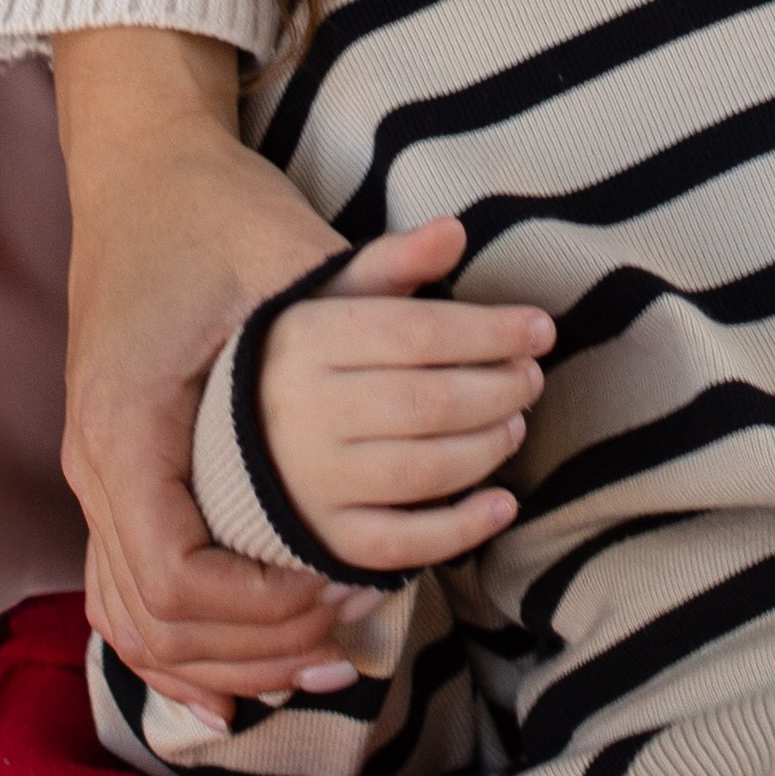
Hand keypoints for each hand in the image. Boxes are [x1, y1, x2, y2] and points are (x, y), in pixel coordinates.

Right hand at [56, 28, 360, 725]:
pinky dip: (196, 630)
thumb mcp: (279, 239)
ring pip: (143, 615)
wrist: (138, 165)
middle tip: (349, 631)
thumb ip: (360, 270)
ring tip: (322, 654)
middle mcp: (98, 459)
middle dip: (262, 634)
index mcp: (127, 421)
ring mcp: (98, 468)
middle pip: (161, 608)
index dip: (259, 605)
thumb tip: (454, 243)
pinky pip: (140, 581)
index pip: (172, 570)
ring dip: (230, 649)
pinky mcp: (120, 463)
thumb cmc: (206, 202)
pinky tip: (264, 652)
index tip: (341, 592)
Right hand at [259, 219, 555, 572]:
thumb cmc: (311, 353)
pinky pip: (399, 545)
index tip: (541, 330)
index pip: (418, 333)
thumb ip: (397, 259)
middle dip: (497, 390)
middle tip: (532, 380)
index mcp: (310, 340)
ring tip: (516, 425)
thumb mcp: (340, 293)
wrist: (233, 435)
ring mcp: (311, 484)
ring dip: (486, 449)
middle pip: (426, 404)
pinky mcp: (323, 540)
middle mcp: (305, 414)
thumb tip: (455, 230)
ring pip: (419, 471)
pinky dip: (459, 531)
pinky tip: (504, 504)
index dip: (491, 331)